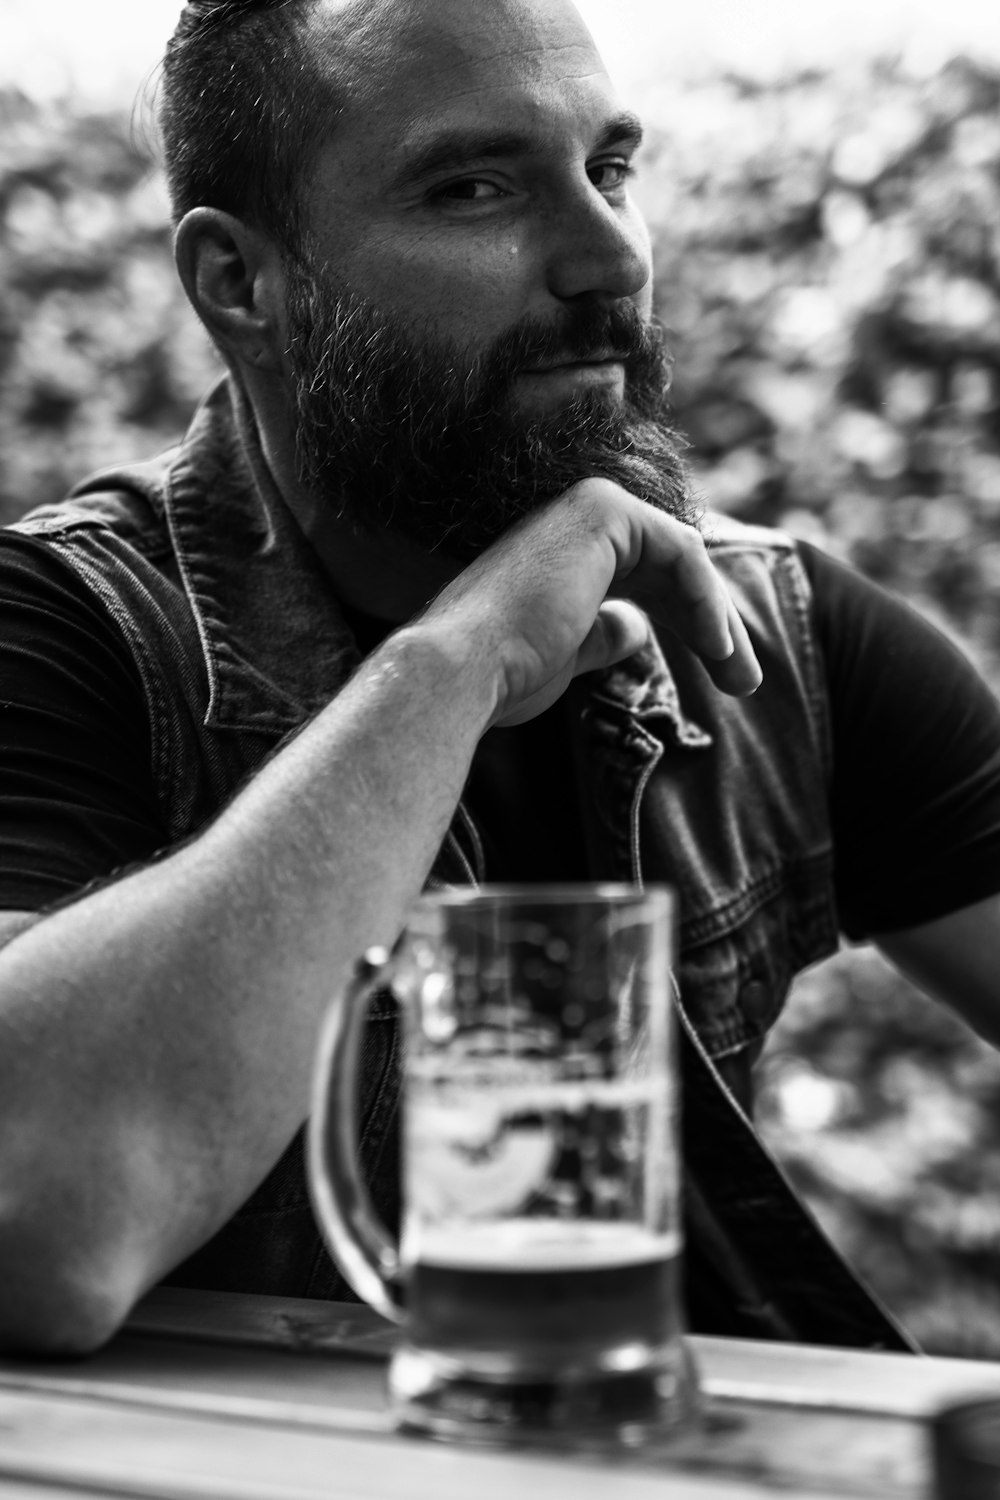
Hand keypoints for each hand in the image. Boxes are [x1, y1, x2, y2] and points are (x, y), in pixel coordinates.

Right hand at [422, 478, 761, 726]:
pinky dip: (707, 602)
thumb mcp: (570, 653)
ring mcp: (588, 505)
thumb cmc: (503, 673)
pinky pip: (683, 553)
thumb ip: (605, 634)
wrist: (463, 670)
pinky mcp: (605, 511)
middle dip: (714, 627)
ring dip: (720, 621)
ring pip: (684, 560)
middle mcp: (574, 516)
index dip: (690, 626)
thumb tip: (638, 628)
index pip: (648, 578)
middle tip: (745, 682)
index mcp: (562, 550)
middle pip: (672, 569)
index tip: (722, 675)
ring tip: (741, 678)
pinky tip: (718, 648)